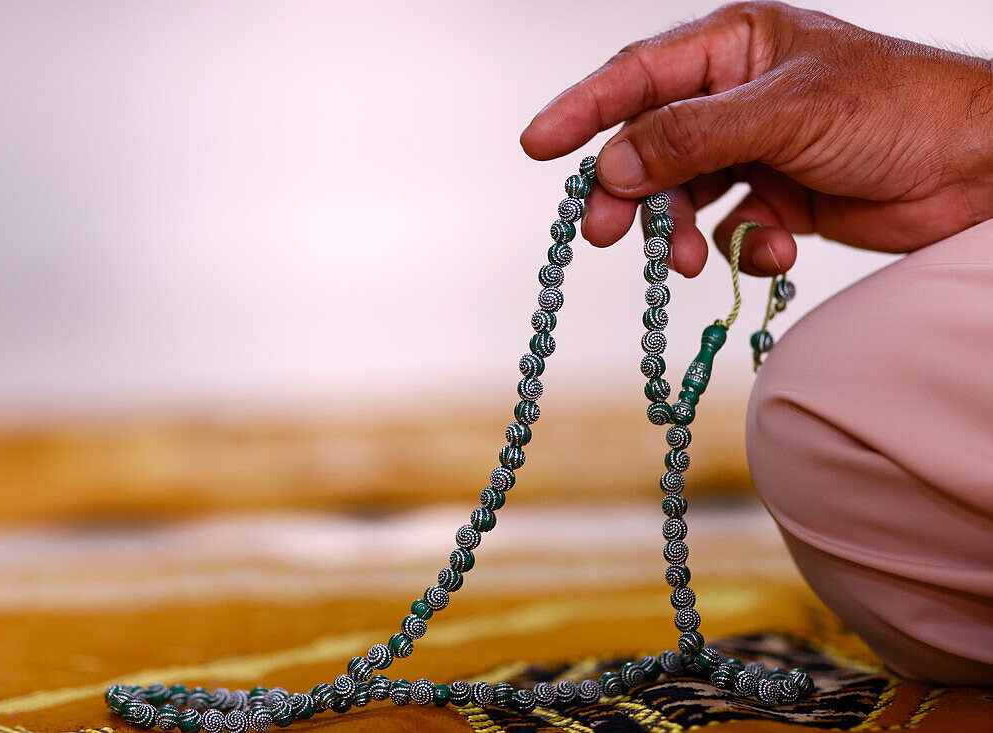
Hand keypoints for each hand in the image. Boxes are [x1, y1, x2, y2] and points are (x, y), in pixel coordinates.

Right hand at [520, 1, 992, 277]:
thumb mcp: (786, 112)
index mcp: (734, 47)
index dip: (582, 110)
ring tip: (689, 260)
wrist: (978, 169)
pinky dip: (741, 247)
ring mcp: (755, 149)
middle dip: (628, 191)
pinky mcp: (778, 198)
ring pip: (684, 194)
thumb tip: (611, 165)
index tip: (536, 147)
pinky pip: (730, 227)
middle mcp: (736, 96)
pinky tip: (771, 252)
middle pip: (651, 144)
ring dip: (681, 230)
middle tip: (604, 233)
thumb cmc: (895, 110)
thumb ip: (692, 136)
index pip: (638, 75)